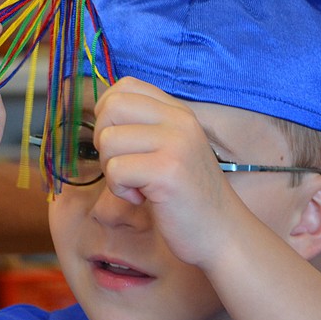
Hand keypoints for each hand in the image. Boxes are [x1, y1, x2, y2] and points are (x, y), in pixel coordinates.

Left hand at [93, 77, 238, 265]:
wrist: (220, 233)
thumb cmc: (187, 197)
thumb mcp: (171, 149)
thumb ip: (144, 126)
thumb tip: (99, 114)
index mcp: (178, 111)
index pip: (126, 86)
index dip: (108, 113)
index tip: (121, 143)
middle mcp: (179, 120)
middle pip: (111, 107)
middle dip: (104, 141)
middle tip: (125, 166)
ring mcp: (175, 143)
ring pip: (108, 141)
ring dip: (112, 170)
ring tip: (138, 185)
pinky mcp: (167, 171)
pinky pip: (116, 171)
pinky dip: (120, 191)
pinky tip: (143, 199)